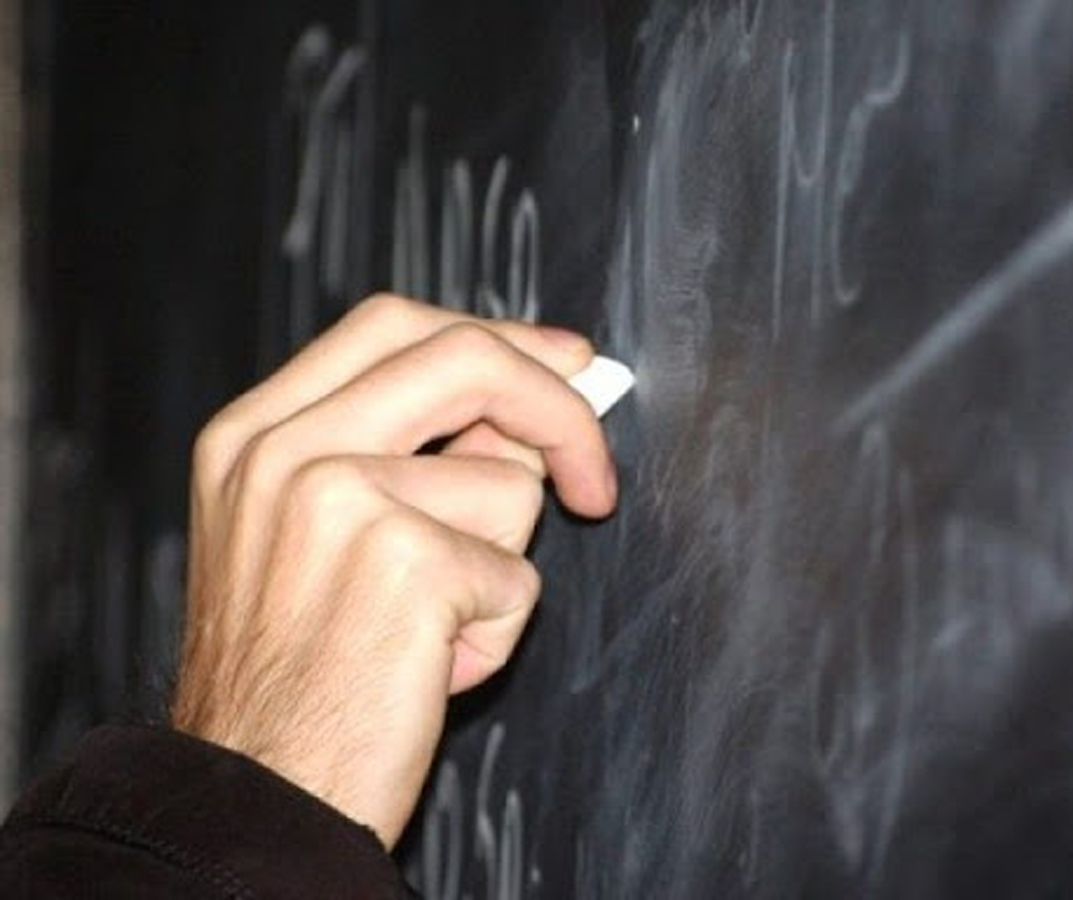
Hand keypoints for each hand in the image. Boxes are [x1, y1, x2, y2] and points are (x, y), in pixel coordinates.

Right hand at [170, 295, 616, 845]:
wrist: (255, 792)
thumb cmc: (298, 676)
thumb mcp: (313, 537)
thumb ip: (401, 457)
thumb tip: (531, 413)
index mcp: (254, 434)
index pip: (394, 327)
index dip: (497, 338)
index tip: (564, 363)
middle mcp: (283, 450)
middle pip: (464, 355)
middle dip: (556, 407)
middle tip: (592, 475)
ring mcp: (336, 495)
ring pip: (509, 483)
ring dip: (499, 565)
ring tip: (427, 628)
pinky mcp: (402, 560)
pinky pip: (517, 576)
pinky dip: (496, 629)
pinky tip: (429, 666)